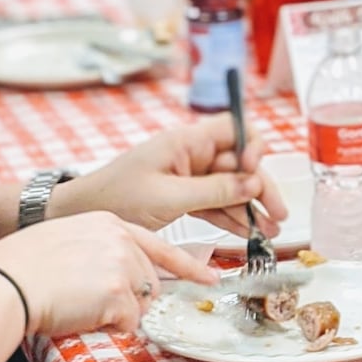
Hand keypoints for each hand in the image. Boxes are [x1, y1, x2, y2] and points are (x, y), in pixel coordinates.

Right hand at [0, 213, 211, 339]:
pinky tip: (81, 315)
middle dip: (129, 301)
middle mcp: (120, 239)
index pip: (158, 245)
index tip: (210, 277)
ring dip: (115, 315)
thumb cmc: (20, 268)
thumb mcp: (64, 241)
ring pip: (140, 305)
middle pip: (149, 282)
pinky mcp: (118, 291)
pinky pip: (128, 324)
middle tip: (91, 304)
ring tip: (79, 305)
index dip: (187, 265)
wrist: (4, 282)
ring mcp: (122, 264)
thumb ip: (97, 252)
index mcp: (107, 223)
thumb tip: (114, 279)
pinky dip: (107, 328)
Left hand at [53, 114, 287, 238]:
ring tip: (272, 231)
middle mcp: (192, 154)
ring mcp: (188, 175)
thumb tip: (253, 183)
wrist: (82, 215)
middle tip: (279, 213)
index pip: (234, 129)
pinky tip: (250, 232)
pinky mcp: (183, 196)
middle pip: (239, 163)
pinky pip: (216, 202)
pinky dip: (233, 217)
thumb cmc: (118, 199)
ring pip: (231, 186)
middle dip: (260, 187)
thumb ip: (214, 191)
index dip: (252, 147)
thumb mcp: (169, 197)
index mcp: (186, 142)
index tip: (255, 171)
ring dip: (252, 207)